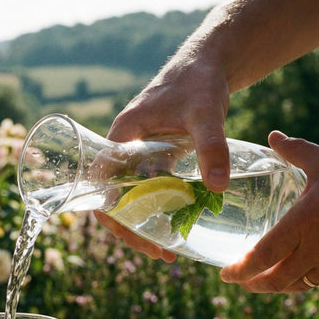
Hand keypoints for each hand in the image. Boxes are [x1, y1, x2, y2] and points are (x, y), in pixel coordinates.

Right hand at [96, 48, 231, 260]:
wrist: (208, 64)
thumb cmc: (199, 82)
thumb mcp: (206, 114)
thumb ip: (212, 146)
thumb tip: (218, 186)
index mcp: (121, 137)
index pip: (100, 183)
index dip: (110, 214)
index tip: (134, 236)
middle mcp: (123, 148)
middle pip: (114, 198)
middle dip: (132, 229)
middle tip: (160, 254)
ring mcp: (138, 154)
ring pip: (130, 197)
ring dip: (144, 224)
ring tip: (168, 251)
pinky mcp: (154, 157)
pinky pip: (147, 189)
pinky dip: (158, 210)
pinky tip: (177, 226)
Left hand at [220, 131, 318, 291]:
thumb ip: (295, 150)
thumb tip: (272, 135)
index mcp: (304, 222)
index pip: (263, 255)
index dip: (240, 270)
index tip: (224, 273)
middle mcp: (316, 247)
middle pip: (275, 279)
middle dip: (251, 284)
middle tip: (236, 280)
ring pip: (296, 284)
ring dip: (273, 285)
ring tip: (258, 280)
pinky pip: (316, 279)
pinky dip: (298, 280)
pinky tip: (291, 272)